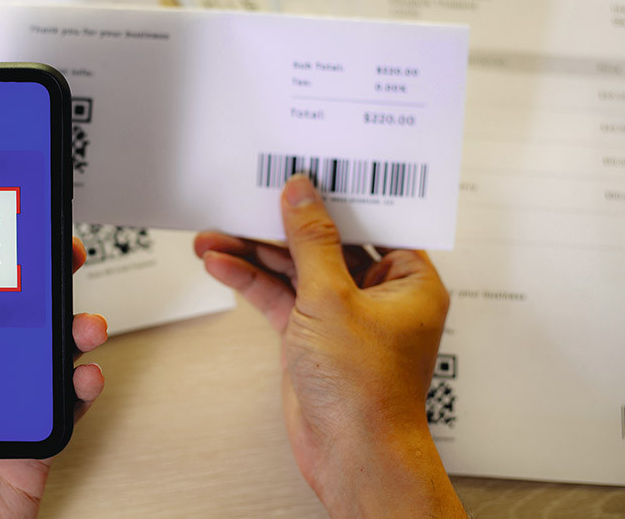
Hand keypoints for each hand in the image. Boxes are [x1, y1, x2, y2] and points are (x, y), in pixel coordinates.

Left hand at [0, 237, 106, 518]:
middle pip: (12, 326)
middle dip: (40, 286)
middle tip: (55, 257)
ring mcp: (7, 414)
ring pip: (48, 358)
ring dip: (72, 330)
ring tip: (80, 323)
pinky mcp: (35, 444)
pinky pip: (66, 408)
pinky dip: (83, 387)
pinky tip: (83, 374)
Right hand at [194, 174, 464, 517]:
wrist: (350, 455)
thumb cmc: (367, 391)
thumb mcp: (333, 297)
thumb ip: (312, 240)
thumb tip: (302, 194)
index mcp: (408, 280)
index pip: (372, 220)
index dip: (338, 194)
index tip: (307, 169)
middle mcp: (377, 294)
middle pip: (326, 243)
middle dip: (281, 226)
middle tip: (248, 199)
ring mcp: (342, 315)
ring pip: (296, 269)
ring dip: (256, 253)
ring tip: (216, 234)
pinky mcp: (311, 335)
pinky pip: (280, 296)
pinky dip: (252, 281)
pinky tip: (223, 263)